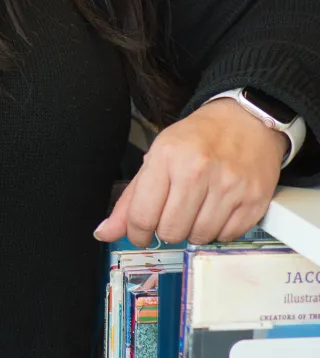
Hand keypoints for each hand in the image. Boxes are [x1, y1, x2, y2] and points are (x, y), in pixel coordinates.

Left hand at [94, 99, 286, 247]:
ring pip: (199, 237)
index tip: (140, 233)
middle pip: (170, 231)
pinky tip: (217, 208)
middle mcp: (197, 171)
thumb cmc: (198, 137)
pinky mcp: (253, 200)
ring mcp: (228, 187)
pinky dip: (218, 230)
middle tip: (173, 211)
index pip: (142, 216)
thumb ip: (131, 198)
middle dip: (167, 228)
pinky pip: (226, 237)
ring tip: (197, 207)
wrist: (245, 119)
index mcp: (167, 157)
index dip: (137, 233)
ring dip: (194, 229)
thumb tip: (105, 232)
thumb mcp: (157, 156)